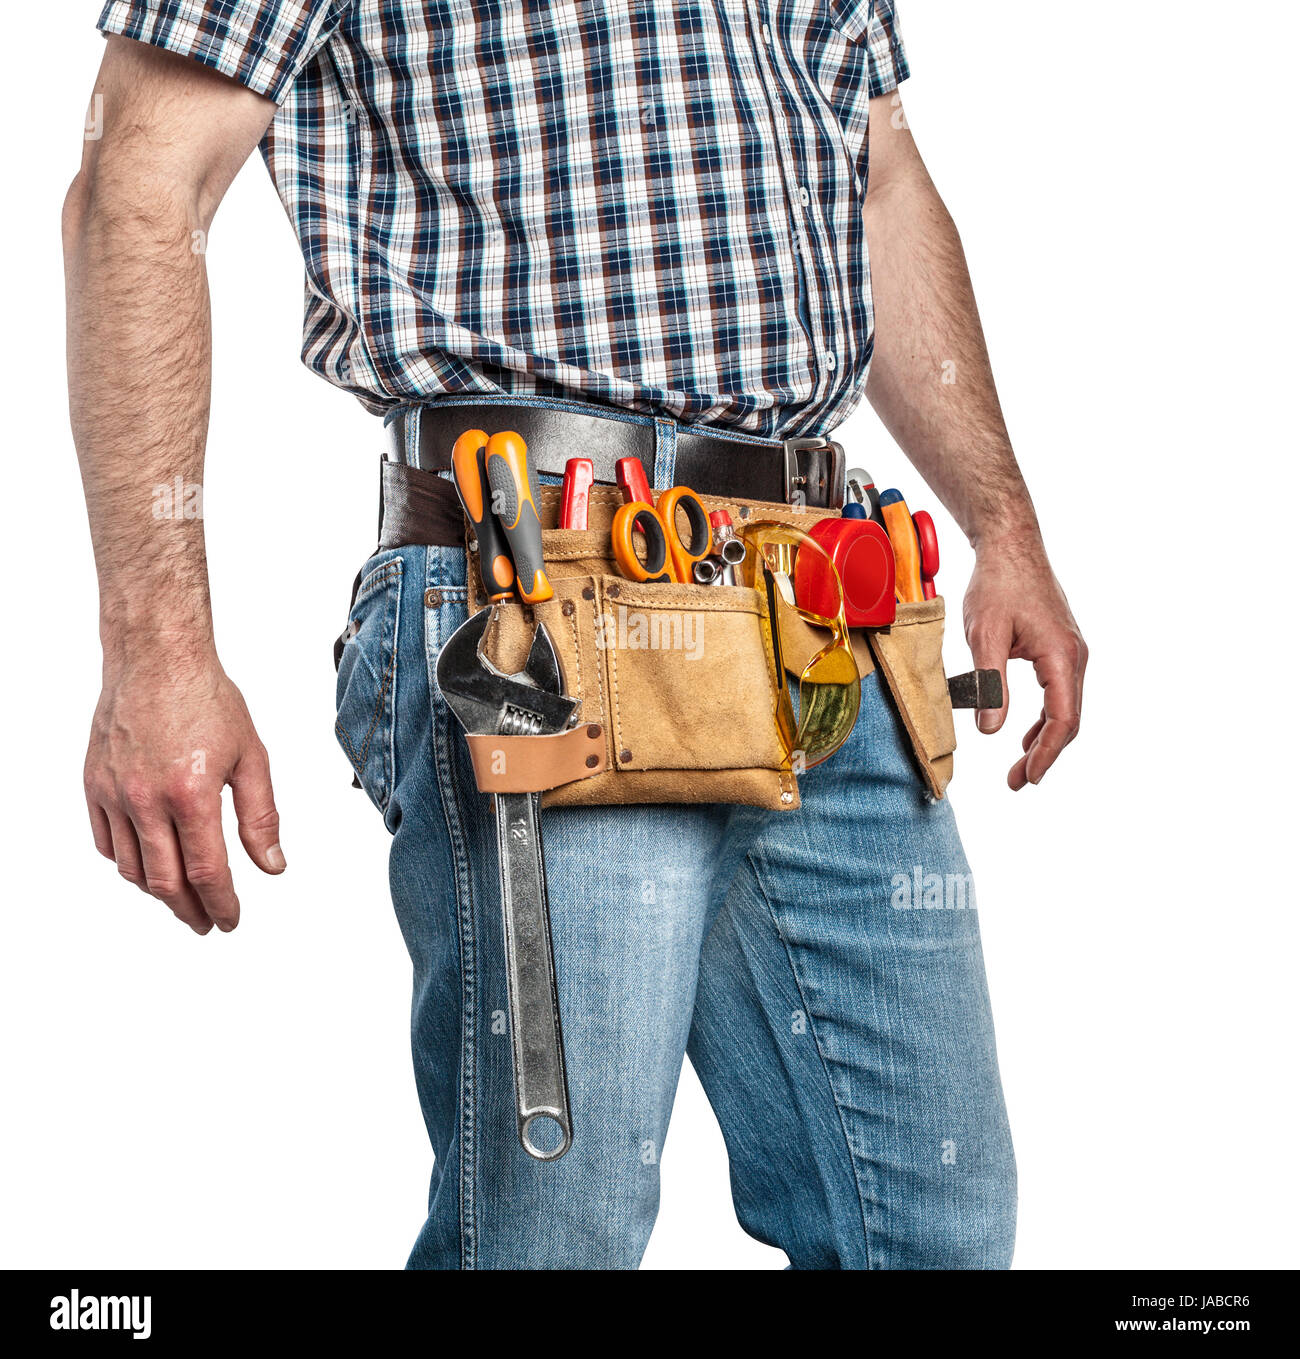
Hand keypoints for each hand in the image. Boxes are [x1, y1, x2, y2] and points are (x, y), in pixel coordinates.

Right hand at [84, 654, 283, 933]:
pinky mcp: (93, 784)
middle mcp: (146, 799)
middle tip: (207, 923)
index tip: (231, 919)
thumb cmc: (207, 699)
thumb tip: (272, 866)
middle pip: (165, 881)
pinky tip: (148, 866)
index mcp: (191, 794)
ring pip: (131, 868)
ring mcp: (114, 794)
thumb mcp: (251, 757)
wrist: (157, 658)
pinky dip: (126, 863)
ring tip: (182, 899)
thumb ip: (261, 817)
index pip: (207, 872)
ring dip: (158, 892)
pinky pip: (105, 842)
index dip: (222, 904)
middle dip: (190, 911)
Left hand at [963, 535, 1087, 789]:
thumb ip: (990, 683)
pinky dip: (1045, 718)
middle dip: (1044, 754)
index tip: (1027, 778)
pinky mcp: (1059, 648)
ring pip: (1065, 708)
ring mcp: (1070, 652)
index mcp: (1061, 656)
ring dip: (1044, 739)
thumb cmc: (998, 584)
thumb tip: (990, 731)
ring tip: (1020, 768)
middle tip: (1018, 782)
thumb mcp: (985, 635)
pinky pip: (1058, 693)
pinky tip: (1025, 736)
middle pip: (1068, 720)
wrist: (1011, 546)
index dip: (1045, 753)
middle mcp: (1075, 657)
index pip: (1062, 719)